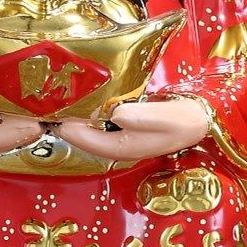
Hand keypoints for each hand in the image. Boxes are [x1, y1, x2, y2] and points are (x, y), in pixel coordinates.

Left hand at [54, 98, 208, 161]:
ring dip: (74, 117)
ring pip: (89, 129)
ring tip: (57, 100)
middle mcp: (118, 145)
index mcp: (125, 148)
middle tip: (46, 106)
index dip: (70, 129)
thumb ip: (140, 117)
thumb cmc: (184, 120)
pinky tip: (80, 98)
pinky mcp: (123, 127)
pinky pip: (98, 122)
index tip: (53, 115)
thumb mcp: (165, 118)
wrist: (200, 119)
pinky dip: (87, 112)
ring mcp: (120, 137)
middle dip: (66, 123)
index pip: (89, 140)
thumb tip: (115, 114)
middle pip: (84, 137)